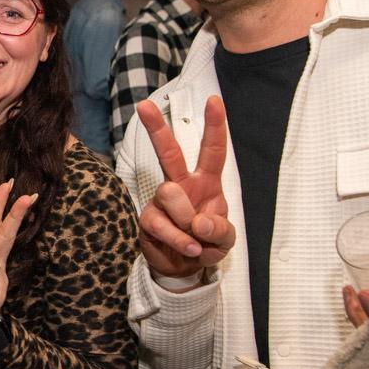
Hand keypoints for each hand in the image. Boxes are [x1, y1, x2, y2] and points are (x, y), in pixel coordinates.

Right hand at [135, 95, 233, 279]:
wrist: (183, 267)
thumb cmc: (206, 243)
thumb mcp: (224, 240)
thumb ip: (219, 230)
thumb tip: (199, 222)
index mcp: (206, 182)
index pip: (212, 150)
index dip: (215, 126)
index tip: (213, 100)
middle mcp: (182, 185)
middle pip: (169, 153)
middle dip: (156, 129)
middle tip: (144, 106)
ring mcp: (161, 201)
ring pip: (169, 193)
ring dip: (186, 219)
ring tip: (195, 239)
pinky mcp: (147, 219)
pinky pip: (161, 223)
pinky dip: (178, 239)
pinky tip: (188, 247)